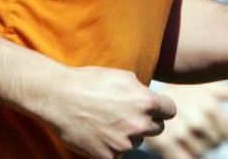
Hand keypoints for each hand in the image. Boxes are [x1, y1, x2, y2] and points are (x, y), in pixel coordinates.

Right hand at [40, 66, 176, 158]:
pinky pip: (118, 153)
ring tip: (106, 120)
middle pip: (156, 129)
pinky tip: (97, 132)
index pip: (170, 111)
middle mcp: (139, 124)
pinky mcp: (108, 157)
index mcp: (146, 102)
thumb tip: (153, 101)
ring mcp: (124, 143)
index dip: (161, 108)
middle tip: (126, 114)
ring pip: (136, 142)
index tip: (153, 108)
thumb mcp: (122, 76)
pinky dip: (110, 146)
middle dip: (145, 122)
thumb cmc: (89, 81)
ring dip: (127, 135)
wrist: (58, 97)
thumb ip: (141, 90)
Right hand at [144, 82, 227, 158]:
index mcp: (210, 106)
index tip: (212, 122)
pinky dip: (187, 155)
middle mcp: (198, 121)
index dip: (224, 129)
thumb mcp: (205, 86)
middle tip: (196, 126)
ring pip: (202, 153)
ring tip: (187, 132)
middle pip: (217, 143)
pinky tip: (181, 145)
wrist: (144, 95)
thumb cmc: (180, 89)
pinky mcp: (167, 146)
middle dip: (210, 137)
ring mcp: (182, 135)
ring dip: (197, 146)